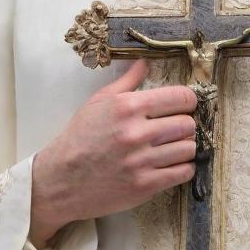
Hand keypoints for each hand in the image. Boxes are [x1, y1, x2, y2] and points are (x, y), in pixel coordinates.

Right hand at [29, 60, 196, 247]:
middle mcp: (137, 132)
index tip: (185, 105)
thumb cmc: (80, 137)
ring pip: (188, 148)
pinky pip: (183, 173)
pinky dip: (184, 167)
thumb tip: (145, 62)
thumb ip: (126, 81)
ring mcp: (141, 161)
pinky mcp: (145, 186)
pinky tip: (173, 164)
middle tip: (177, 127)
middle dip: (186, 124)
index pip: (180, 97)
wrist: (61, 180)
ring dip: (185, 146)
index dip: (188, 100)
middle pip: (187, 124)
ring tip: (174, 146)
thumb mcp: (98, 101)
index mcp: (128, 106)